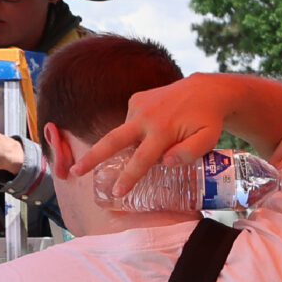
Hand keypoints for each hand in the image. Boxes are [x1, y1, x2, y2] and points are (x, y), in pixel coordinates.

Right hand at [81, 75, 231, 197]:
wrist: (204, 90)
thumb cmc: (208, 120)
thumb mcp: (208, 140)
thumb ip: (189, 153)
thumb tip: (165, 162)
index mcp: (162, 130)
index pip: (141, 159)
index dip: (128, 177)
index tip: (117, 192)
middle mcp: (145, 117)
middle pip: (113, 141)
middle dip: (92, 157)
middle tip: (74, 172)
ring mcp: (138, 106)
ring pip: (127, 134)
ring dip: (131, 145)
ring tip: (159, 141)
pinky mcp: (136, 99)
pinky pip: (132, 123)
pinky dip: (139, 132)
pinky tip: (155, 130)